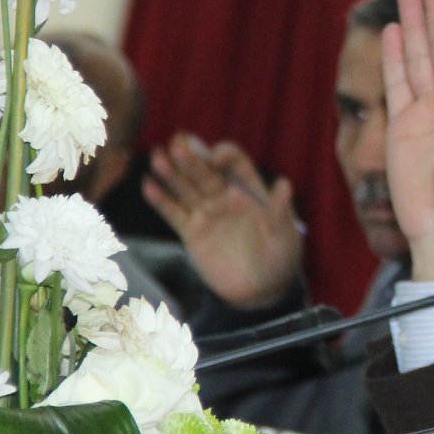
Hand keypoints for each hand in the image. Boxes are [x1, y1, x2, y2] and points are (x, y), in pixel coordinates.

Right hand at [142, 134, 302, 309]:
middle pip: (206, 172)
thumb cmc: (280, 258)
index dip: (225, 156)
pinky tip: (148, 185)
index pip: (236, 164)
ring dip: (172, 173)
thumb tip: (285, 184)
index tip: (216, 157)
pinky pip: (174, 213)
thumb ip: (281, 211)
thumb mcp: (285, 236)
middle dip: (193, 159)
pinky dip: (161, 200)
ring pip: (186, 188)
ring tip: (157, 156)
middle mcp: (225, 197)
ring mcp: (207, 213)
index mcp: (251, 192)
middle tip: (177, 143)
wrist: (261, 290)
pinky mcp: (192, 232)